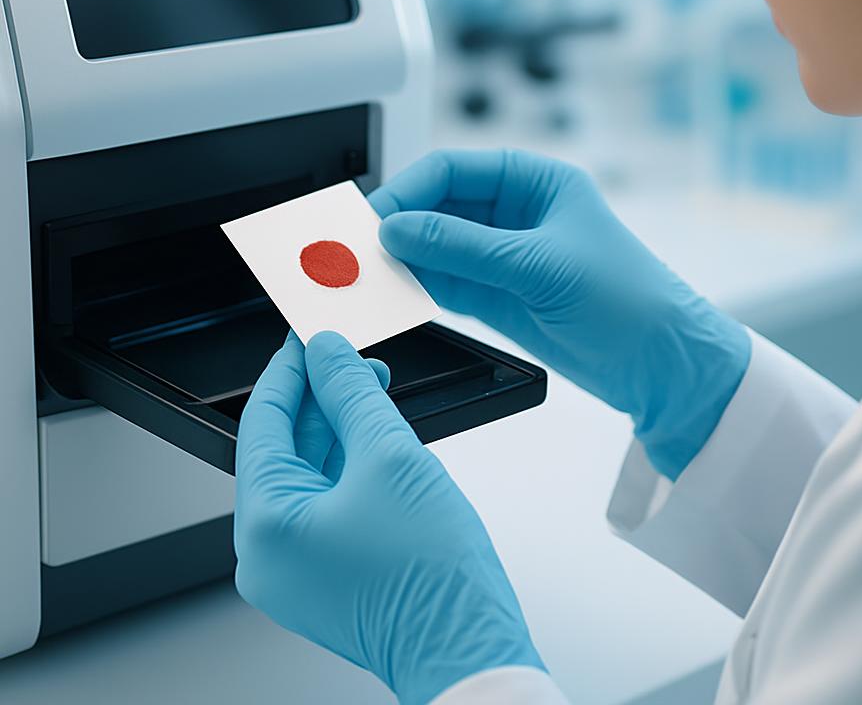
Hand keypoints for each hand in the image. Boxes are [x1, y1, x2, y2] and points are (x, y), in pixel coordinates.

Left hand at [234, 330, 544, 704]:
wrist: (469, 651)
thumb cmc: (432, 580)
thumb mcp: (390, 458)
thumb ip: (352, 394)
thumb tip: (328, 353)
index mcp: (265, 527)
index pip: (264, 424)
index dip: (290, 371)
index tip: (308, 338)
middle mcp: (268, 554)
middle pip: (286, 448)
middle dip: (321, 397)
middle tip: (350, 357)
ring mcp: (297, 569)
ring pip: (309, 474)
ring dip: (340, 427)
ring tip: (372, 389)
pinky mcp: (327, 574)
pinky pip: (326, 502)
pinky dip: (349, 464)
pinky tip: (375, 434)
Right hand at [370, 149, 750, 478]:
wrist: (663, 366)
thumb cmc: (632, 299)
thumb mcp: (541, 265)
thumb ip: (464, 247)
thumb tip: (399, 228)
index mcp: (538, 182)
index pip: (454, 170)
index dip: (410, 191)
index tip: (377, 220)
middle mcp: (519, 214)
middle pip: (439, 207)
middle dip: (399, 225)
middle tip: (356, 248)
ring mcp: (507, 257)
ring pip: (438, 247)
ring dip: (403, 259)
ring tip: (365, 273)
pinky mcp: (501, 298)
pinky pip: (447, 283)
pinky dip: (418, 287)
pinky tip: (394, 293)